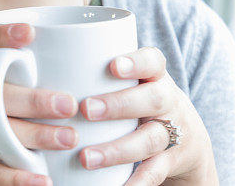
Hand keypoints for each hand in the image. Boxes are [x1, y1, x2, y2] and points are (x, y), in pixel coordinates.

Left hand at [77, 47, 217, 184]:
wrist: (189, 139)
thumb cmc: (142, 100)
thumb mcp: (136, 82)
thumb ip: (102, 73)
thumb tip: (46, 64)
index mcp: (156, 77)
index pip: (153, 61)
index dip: (136, 62)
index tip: (113, 66)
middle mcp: (168, 102)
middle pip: (152, 100)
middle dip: (119, 105)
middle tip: (86, 109)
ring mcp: (172, 133)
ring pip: (150, 140)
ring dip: (117, 150)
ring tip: (86, 158)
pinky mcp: (169, 162)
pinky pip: (154, 173)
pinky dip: (136, 182)